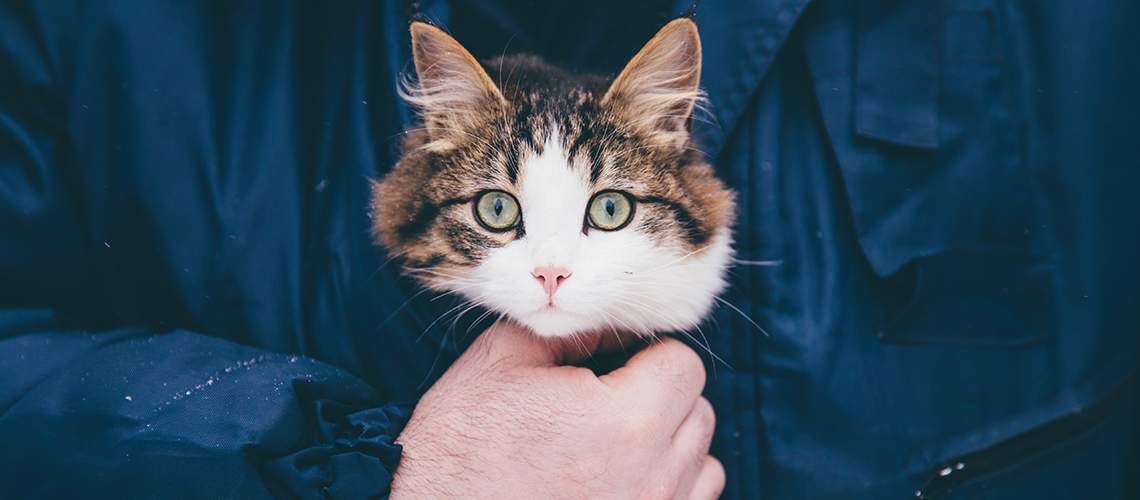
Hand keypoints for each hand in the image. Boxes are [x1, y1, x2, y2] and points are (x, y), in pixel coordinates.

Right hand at [391, 321, 724, 498]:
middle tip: (605, 396)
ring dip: (670, 444)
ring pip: (702, 465)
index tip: (612, 359)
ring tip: (612, 442)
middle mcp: (652, 478)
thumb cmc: (456, 447)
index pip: (684, 364)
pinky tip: (616, 478)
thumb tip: (607, 320)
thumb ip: (569, 329)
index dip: (647, 351)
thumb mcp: (502, 361)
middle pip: (698, 412)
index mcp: (625, 420)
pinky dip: (665, 486)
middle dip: (661, 393)